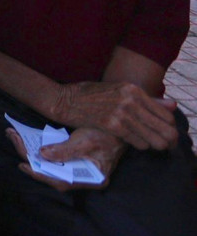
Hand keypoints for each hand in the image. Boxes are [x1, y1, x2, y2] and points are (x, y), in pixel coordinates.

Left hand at [6, 125, 124, 191]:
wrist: (120, 123)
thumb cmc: (107, 134)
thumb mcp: (85, 142)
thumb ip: (65, 151)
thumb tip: (43, 156)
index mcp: (91, 178)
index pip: (61, 182)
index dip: (40, 174)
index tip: (23, 164)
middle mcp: (84, 176)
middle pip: (52, 173)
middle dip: (30, 158)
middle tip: (12, 139)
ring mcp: (79, 167)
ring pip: (50, 164)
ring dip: (32, 151)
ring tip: (14, 136)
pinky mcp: (74, 157)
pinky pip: (54, 156)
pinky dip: (40, 148)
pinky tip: (27, 139)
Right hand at [53, 81, 178, 149]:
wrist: (63, 100)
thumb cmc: (89, 95)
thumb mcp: (118, 90)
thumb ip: (146, 99)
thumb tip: (173, 105)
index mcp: (133, 89)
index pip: (166, 114)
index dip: (170, 127)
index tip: (167, 134)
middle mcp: (130, 99)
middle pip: (164, 127)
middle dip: (168, 139)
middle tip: (166, 145)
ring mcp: (121, 112)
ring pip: (154, 138)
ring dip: (154, 144)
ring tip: (150, 146)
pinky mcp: (112, 125)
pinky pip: (137, 142)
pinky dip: (139, 145)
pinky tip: (135, 143)